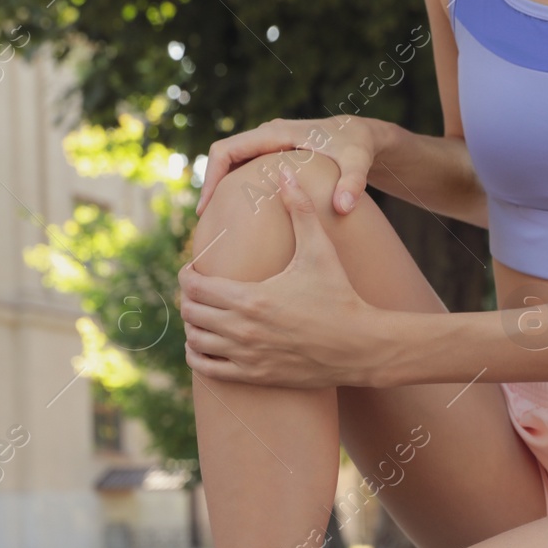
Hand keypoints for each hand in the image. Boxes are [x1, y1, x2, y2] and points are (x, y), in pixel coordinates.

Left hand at [181, 164, 385, 387]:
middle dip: (189, 297)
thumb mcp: (320, 250)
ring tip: (203, 314)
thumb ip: (300, 210)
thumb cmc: (339, 296)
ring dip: (192, 325)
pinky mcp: (253, 376)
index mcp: (250, 297)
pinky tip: (206, 343)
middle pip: (190, 311)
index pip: (194, 285)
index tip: (195, 267)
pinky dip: (198, 355)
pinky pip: (206, 368)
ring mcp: (245, 356)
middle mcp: (242, 329)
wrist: (359, 346)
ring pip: (194, 340)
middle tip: (200, 289)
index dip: (187, 273)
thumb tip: (287, 171)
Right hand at [196, 116, 380, 217]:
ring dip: (221, 185)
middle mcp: (268, 135)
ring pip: (232, 161)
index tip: (206, 207)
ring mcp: (270, 143)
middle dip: (211, 184)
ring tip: (218, 218)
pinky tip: (238, 211)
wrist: (363, 134)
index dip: (211, 177)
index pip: (227, 149)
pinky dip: (235, 185)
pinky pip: (245, 166)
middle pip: (223, 155)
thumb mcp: (359, 162)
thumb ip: (353, 182)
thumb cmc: (359, 147)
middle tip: (206, 220)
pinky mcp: (275, 153)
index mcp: (277, 134)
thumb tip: (344, 208)